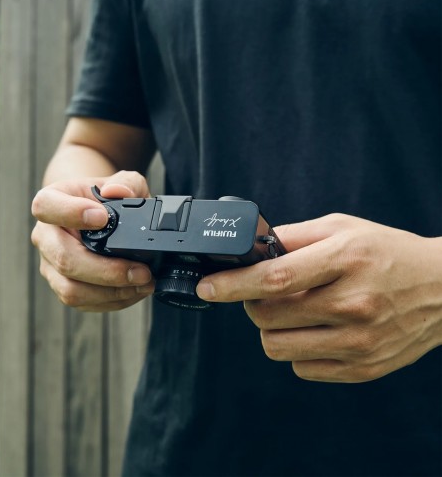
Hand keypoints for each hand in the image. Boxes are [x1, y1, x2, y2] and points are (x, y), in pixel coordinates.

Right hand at [31, 171, 154, 310]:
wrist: (98, 215)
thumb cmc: (107, 199)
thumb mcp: (124, 182)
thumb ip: (127, 183)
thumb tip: (117, 192)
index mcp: (52, 203)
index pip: (46, 207)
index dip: (72, 213)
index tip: (103, 218)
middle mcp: (46, 236)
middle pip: (63, 259)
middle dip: (105, 271)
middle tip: (141, 271)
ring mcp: (52, 265)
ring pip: (71, 290)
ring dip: (111, 292)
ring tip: (143, 284)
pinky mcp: (65, 286)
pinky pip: (83, 303)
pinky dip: (113, 301)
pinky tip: (135, 291)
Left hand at [196, 214, 441, 382]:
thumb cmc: (387, 252)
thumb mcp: (343, 228)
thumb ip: (294, 236)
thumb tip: (252, 248)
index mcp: (345, 260)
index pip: (274, 278)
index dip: (232, 285)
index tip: (207, 287)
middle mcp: (353, 304)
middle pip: (267, 316)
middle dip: (252, 303)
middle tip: (266, 292)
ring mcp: (359, 341)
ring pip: (277, 346)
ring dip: (272, 327)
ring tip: (292, 311)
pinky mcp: (363, 367)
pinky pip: (302, 366)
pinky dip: (297, 348)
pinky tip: (316, 329)